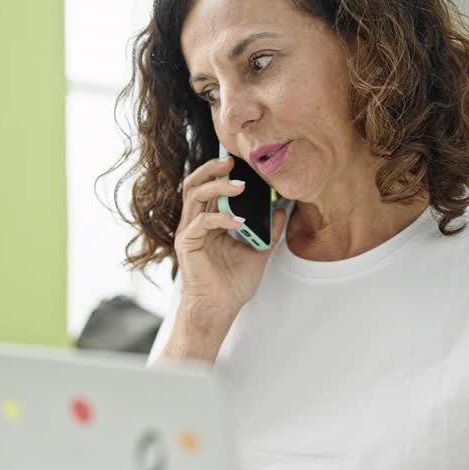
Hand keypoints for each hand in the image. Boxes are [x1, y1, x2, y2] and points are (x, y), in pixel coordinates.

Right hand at [174, 155, 287, 322]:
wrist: (221, 309)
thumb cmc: (233, 284)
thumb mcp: (259, 252)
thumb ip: (269, 230)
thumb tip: (282, 208)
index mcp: (209, 220)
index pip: (210, 186)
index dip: (221, 170)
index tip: (242, 160)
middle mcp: (195, 222)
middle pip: (196, 182)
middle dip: (213, 167)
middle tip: (233, 161)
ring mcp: (189, 231)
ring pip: (194, 194)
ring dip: (217, 186)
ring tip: (241, 186)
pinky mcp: (186, 243)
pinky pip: (201, 221)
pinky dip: (221, 217)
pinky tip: (239, 222)